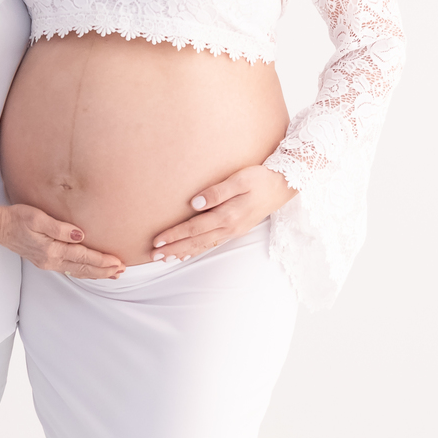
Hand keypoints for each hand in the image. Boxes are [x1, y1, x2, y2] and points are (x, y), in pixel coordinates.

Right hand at [0, 203, 125, 277]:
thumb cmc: (17, 218)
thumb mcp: (38, 217)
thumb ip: (59, 228)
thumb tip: (80, 235)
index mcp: (51, 250)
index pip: (83, 256)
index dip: (102, 260)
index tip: (117, 262)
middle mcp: (50, 260)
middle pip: (83, 268)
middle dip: (104, 270)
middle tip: (121, 270)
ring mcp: (47, 263)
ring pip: (77, 272)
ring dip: (96, 273)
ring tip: (113, 274)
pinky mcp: (45, 261)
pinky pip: (70, 270)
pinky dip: (84, 272)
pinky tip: (91, 271)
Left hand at [150, 166, 295, 261]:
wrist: (283, 186)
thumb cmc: (260, 178)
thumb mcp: (240, 179)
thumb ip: (217, 192)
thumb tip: (194, 203)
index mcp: (228, 216)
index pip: (194, 228)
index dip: (174, 235)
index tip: (157, 241)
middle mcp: (230, 228)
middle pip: (196, 242)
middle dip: (174, 249)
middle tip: (154, 256)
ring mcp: (234, 231)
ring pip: (203, 246)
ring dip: (183, 253)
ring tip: (165, 259)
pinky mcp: (236, 230)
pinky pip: (212, 244)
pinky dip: (197, 250)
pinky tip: (187, 254)